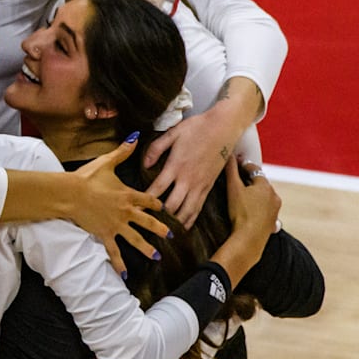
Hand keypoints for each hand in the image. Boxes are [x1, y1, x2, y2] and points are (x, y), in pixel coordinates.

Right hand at [70, 137, 170, 276]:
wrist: (71, 193)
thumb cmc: (88, 177)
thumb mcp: (107, 162)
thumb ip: (123, 152)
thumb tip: (135, 137)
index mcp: (128, 194)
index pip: (148, 200)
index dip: (157, 204)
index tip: (165, 208)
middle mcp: (126, 211)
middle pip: (147, 222)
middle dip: (161, 229)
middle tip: (172, 235)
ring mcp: (116, 225)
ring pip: (135, 239)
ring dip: (146, 248)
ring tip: (156, 257)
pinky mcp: (105, 234)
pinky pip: (114, 252)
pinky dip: (119, 264)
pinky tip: (125, 275)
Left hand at [143, 78, 261, 226]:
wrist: (224, 127)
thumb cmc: (197, 127)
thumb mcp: (173, 133)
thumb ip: (156, 148)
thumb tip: (144, 164)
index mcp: (176, 165)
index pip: (157, 188)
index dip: (145, 200)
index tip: (135, 207)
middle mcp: (188, 179)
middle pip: (171, 206)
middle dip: (158, 217)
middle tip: (146, 224)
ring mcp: (200, 185)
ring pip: (186, 211)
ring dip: (174, 222)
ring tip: (163, 231)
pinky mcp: (209, 187)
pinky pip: (198, 208)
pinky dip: (190, 219)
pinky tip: (182, 226)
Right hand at [226, 155, 279, 236]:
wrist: (248, 240)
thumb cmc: (241, 214)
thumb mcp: (233, 189)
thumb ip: (231, 170)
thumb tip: (229, 155)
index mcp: (265, 185)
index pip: (253, 169)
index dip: (243, 165)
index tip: (235, 164)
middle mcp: (274, 196)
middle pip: (260, 183)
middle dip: (249, 181)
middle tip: (237, 181)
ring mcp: (275, 211)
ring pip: (264, 198)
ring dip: (255, 196)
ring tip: (242, 198)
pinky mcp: (272, 223)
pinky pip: (265, 211)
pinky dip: (259, 209)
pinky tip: (250, 213)